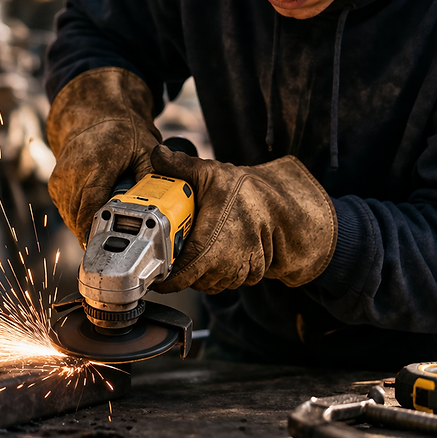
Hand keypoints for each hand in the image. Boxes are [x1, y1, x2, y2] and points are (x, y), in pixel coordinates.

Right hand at [46, 68, 160, 245]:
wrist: (94, 111)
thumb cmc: (121, 129)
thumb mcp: (146, 149)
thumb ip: (153, 177)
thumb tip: (166, 205)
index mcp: (94, 167)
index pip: (90, 211)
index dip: (98, 233)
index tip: (112, 246)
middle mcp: (72, 174)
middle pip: (79, 220)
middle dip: (97, 234)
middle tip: (118, 243)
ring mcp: (61, 180)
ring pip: (71, 218)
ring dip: (88, 226)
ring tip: (109, 228)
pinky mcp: (56, 184)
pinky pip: (67, 210)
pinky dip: (81, 215)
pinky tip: (97, 212)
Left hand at [149, 145, 337, 293]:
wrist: (281, 204)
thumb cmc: (245, 192)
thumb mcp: (210, 173)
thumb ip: (179, 166)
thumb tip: (156, 153)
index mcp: (208, 248)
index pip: (178, 278)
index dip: (163, 279)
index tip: (155, 271)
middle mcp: (223, 267)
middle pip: (191, 281)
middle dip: (180, 270)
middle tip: (174, 251)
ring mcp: (239, 273)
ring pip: (208, 283)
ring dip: (200, 272)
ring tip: (195, 250)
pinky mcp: (251, 274)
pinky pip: (227, 281)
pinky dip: (219, 272)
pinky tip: (216, 253)